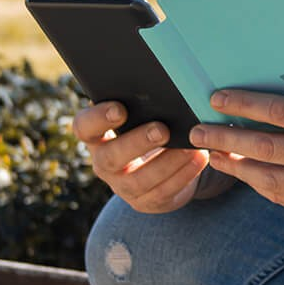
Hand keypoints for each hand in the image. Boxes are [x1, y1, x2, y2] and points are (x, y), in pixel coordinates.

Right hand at [74, 103, 213, 212]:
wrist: (162, 164)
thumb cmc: (149, 126)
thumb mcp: (141, 115)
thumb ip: (141, 102)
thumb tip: (160, 82)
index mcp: (97, 136)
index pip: (84, 127)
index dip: (98, 119)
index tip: (120, 108)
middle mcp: (104, 163)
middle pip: (110, 157)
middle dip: (137, 143)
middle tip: (162, 129)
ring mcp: (123, 186)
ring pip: (139, 180)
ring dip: (167, 162)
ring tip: (191, 146)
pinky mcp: (146, 202)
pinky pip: (163, 192)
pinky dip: (183, 175)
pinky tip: (199, 158)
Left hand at [189, 92, 283, 214]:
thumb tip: (263, 76)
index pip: (278, 113)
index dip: (243, 105)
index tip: (216, 99)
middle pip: (264, 148)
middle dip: (225, 139)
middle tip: (197, 131)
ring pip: (267, 178)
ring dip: (234, 166)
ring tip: (212, 154)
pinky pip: (280, 196)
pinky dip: (256, 183)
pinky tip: (241, 171)